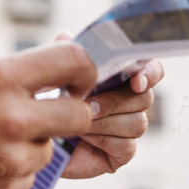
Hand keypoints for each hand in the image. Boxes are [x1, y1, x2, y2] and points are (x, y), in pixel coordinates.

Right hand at [0, 41, 96, 188]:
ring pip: (47, 152)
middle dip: (69, 112)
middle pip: (79, 116)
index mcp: (0, 80)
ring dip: (28, 145)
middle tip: (48, 112)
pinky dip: (8, 173)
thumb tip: (64, 59)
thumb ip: (15, 69)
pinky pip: (25, 180)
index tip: (76, 79)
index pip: (74, 64)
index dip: (83, 70)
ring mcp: (7, 164)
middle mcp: (10, 122)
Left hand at [56, 30, 163, 179]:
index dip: (150, 73)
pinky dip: (104, 141)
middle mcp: (129, 101)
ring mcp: (127, 127)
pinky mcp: (121, 152)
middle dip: (114, 100)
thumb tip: (64, 36)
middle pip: (145, 98)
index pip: (151, 69)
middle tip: (87, 104)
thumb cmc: (49, 102)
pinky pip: (127, 146)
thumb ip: (62, 55)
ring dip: (105, 122)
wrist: (37, 139)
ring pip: (137, 123)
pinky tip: (84, 139)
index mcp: (120, 76)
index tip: (137, 81)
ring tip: (78, 122)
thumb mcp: (54, 75)